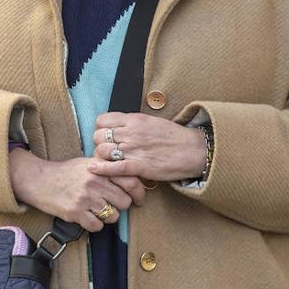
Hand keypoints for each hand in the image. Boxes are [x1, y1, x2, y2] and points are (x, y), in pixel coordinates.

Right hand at [8, 147, 147, 232]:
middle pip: (124, 202)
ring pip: (112, 216)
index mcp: (100, 168)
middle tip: (110, 205)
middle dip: (120, 207)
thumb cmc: (65, 173)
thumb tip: (133, 179)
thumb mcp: (87, 164)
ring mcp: (85, 197)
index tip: (139, 200)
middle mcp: (94, 181)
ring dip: (107, 217)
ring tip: (95, 210)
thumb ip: (107, 169)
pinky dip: (94, 225)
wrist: (39, 180)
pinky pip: (97, 226)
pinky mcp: (75, 212)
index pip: (131, 181)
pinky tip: (86, 217)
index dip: (139, 193)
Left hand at [89, 111, 206, 184]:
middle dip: (98, 144)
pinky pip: (113, 167)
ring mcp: (134, 149)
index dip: (100, 129)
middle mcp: (131, 132)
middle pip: (98, 136)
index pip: (102, 120)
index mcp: (134, 119)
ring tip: (107, 161)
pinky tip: (94, 169)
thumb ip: (132, 123)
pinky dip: (101, 168)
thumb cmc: (173, 137)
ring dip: (101, 157)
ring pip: (102, 150)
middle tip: (105, 151)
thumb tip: (116, 127)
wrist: (194, 150)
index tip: (105, 136)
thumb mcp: (150, 122)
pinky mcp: (139, 166)